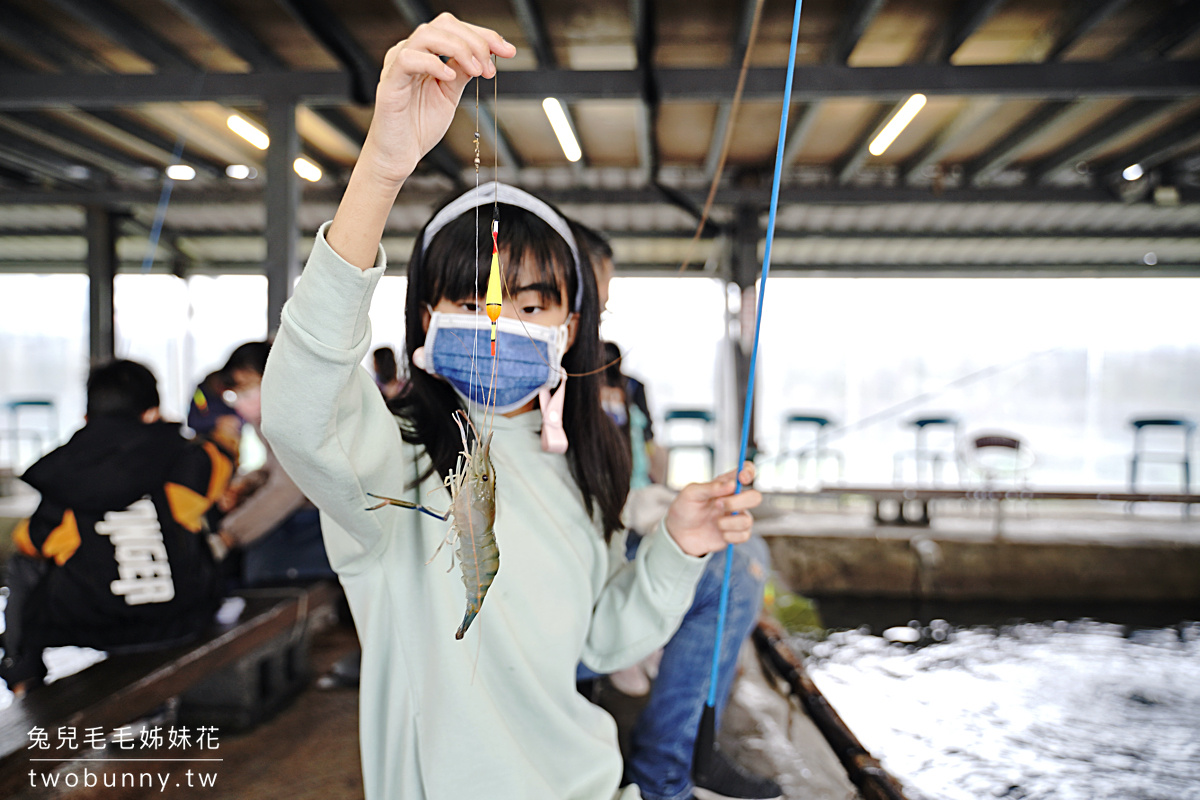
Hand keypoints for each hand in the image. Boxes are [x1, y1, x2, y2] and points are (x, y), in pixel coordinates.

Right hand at [362, 14, 515, 186]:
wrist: (399, 155)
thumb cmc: (418, 127)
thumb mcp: (450, 95)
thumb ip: (463, 72)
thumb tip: (485, 56)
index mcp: (424, 53)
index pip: (455, 29)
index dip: (484, 36)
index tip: (507, 51)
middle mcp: (411, 53)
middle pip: (444, 25)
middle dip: (475, 41)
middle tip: (489, 67)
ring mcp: (397, 64)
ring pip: (427, 35)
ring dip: (459, 49)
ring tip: (474, 71)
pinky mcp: (390, 82)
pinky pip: (409, 59)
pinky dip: (434, 64)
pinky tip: (449, 78)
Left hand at [664, 463, 760, 556]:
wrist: (679, 534)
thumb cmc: (684, 509)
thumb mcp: (691, 493)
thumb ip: (711, 487)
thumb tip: (732, 484)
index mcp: (726, 484)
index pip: (747, 472)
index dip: (749, 472)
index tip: (742, 479)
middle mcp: (735, 499)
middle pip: (755, 497)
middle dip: (738, 502)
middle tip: (718, 505)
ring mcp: (737, 517)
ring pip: (748, 520)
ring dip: (729, 522)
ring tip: (716, 523)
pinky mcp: (736, 534)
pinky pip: (744, 535)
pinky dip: (730, 535)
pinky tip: (719, 533)